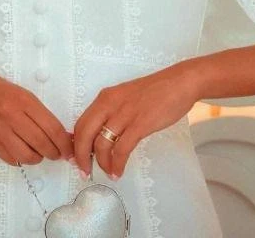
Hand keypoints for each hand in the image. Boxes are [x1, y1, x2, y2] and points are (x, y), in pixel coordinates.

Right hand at [0, 67, 74, 164]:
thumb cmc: (0, 91)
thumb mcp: (23, 95)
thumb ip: (41, 114)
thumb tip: (62, 134)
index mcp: (25, 101)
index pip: (52, 127)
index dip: (64, 142)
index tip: (69, 149)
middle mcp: (13, 117)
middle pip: (41, 143)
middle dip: (55, 153)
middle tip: (58, 154)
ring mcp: (1, 132)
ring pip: (27, 156)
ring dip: (38, 158)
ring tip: (40, 153)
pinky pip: (12, 160)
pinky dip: (22, 159)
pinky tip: (24, 152)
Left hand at [72, 62, 199, 179]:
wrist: (179, 83)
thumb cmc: (154, 91)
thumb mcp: (125, 98)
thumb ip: (111, 113)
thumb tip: (99, 136)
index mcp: (105, 97)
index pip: (80, 123)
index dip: (75, 144)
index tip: (77, 158)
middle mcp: (109, 104)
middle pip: (84, 134)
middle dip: (81, 157)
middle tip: (84, 171)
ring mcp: (124, 114)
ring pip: (101, 144)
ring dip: (101, 163)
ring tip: (107, 172)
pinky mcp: (140, 124)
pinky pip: (121, 149)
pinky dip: (117, 164)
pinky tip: (118, 171)